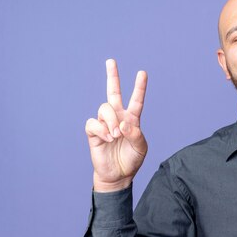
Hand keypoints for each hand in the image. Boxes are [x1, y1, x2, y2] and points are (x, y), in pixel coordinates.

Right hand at [85, 59, 147, 191]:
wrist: (118, 175)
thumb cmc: (131, 160)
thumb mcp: (140, 148)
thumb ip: (136, 135)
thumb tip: (123, 124)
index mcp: (132, 120)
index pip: (136, 100)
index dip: (139, 87)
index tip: (142, 73)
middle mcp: (118, 118)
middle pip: (113, 92)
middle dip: (112, 76)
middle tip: (111, 61)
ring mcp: (105, 124)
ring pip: (104, 108)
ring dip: (111, 120)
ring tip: (116, 136)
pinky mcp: (94, 132)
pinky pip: (94, 123)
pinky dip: (101, 130)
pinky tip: (107, 138)